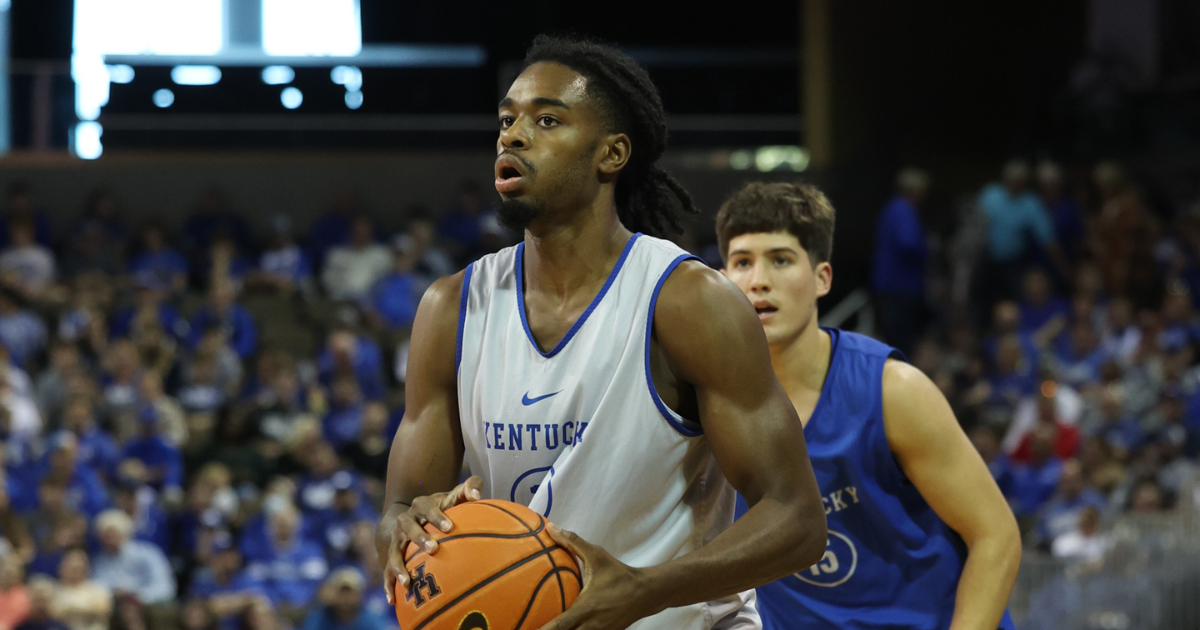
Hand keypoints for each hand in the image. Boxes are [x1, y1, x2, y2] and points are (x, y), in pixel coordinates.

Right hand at [382, 475, 482, 604]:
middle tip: (433, 549)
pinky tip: (392, 600)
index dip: (436, 516)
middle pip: (408, 526)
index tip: (450, 527)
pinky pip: (388, 570)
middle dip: (419, 537)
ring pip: (394, 550)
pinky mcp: (393, 556)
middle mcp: (406, 520)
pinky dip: (389, 584)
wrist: (420, 516)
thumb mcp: (456, 496)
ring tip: (408, 581)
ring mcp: (397, 539)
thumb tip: (477, 495)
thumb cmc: (446, 507)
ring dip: (399, 565)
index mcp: (422, 505)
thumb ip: (470, 487)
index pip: (427, 507)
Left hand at [538, 523, 657, 629]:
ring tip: (544, 627)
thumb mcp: (597, 556)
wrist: (646, 594)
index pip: (559, 626)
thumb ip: (572, 542)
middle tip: (528, 627)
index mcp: (585, 608)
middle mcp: (590, 626)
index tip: (527, 629)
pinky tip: (568, 629)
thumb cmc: (618, 574)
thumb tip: (551, 528)